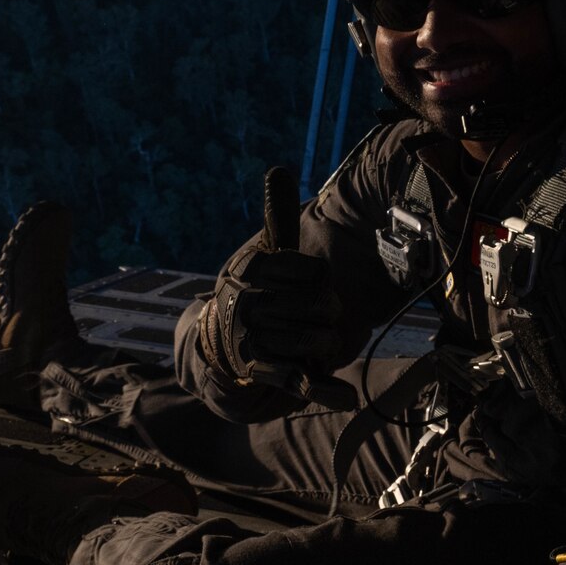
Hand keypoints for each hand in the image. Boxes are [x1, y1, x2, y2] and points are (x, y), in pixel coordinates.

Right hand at [198, 168, 350, 404]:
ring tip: (321, 341)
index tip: (313, 282)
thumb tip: (277, 168)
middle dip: (332, 312)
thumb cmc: (256, 296)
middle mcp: (249, 304)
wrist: (218, 348)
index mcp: (255, 271)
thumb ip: (278, 218)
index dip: (322, 279)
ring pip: (318, 340)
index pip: (316, 272)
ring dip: (331, 342)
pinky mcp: (264, 374)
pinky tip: (347, 396)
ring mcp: (256, 340)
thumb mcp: (267, 257)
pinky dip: (327, 390)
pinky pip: (302, 380)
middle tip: (323, 316)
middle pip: (323, 305)